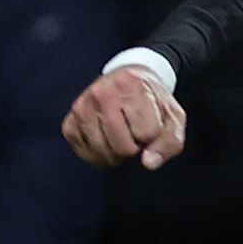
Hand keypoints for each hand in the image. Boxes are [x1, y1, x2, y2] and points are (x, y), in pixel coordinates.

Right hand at [64, 64, 187, 168]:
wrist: (128, 80)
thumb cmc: (152, 101)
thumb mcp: (172, 116)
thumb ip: (170, 141)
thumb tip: (149, 163)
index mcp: (131, 87)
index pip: (147, 134)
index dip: (152, 137)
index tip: (149, 126)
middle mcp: (102, 94)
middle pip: (123, 148)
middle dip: (134, 148)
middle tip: (134, 135)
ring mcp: (82, 107)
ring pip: (103, 153)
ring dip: (116, 155)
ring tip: (121, 138)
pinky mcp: (69, 121)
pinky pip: (85, 154)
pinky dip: (98, 156)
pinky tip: (106, 142)